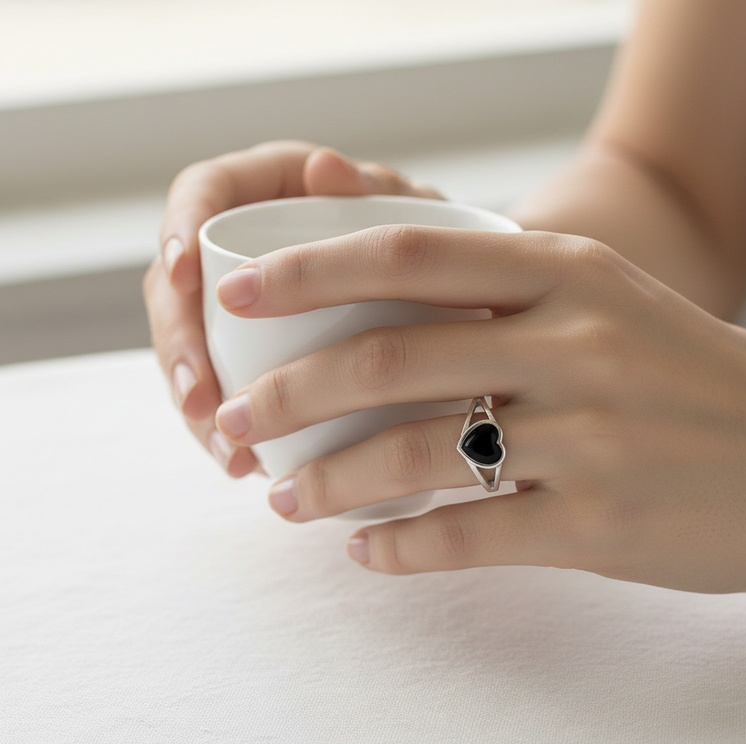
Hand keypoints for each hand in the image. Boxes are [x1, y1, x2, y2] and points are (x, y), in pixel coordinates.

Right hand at [142, 141, 441, 475]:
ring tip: (226, 450)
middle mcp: (247, 251)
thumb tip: (322, 166)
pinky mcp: (257, 361)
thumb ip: (374, 192)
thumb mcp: (416, 216)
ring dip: (197, 405)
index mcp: (273, 194)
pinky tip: (242, 464)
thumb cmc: (437, 250)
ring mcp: (248, 312)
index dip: (178, 230)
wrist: (458, 306)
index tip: (183, 276)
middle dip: (178, 346)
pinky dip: (229, 430)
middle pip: (179, 288)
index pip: (200, 194)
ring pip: (194, 350)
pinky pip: (227, 390)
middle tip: (199, 397)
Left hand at [213, 226, 745, 591]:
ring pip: (417, 456)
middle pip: (389, 358)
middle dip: (290, 393)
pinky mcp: (600, 522)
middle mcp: (574, 342)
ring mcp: (590, 435)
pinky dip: (401, 549)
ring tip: (283, 499)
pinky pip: (469, 536)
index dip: (310, 271)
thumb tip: (387, 314)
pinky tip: (364, 552)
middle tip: (234, 421)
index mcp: (568, 272)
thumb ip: (506, 296)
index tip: (238, 294)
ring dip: (330, 482)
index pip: (408, 255)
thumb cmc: (689, 376)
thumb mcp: (607, 302)